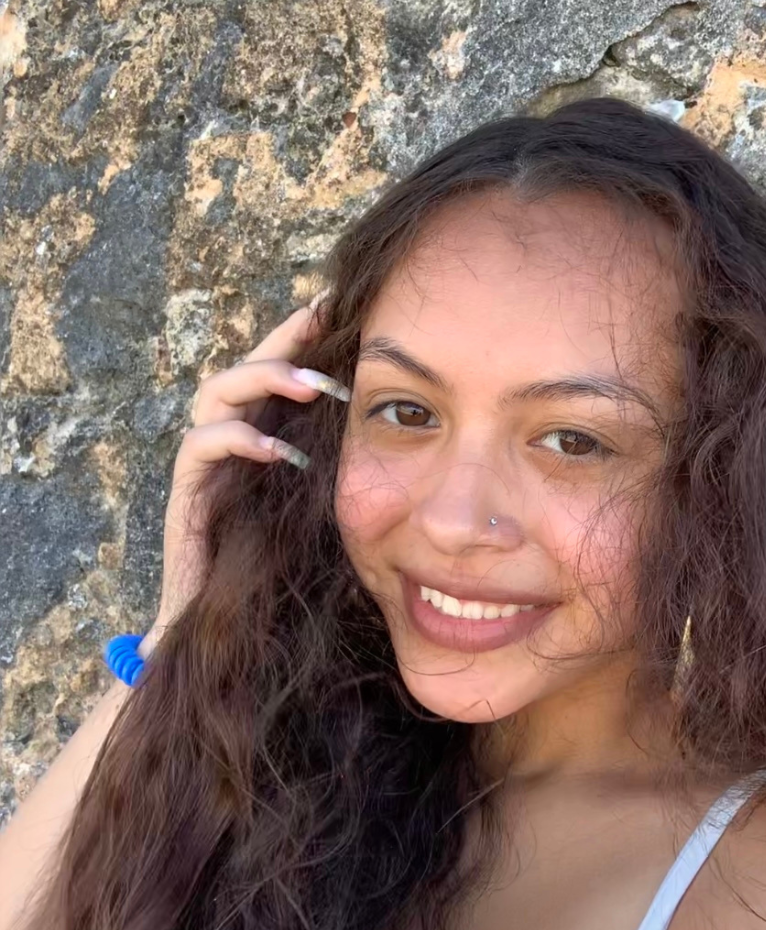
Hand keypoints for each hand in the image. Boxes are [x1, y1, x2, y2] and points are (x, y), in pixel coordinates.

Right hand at [138, 293, 348, 658]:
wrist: (228, 626)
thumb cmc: (285, 568)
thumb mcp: (328, 511)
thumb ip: (350, 474)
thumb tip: (414, 444)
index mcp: (263, 437)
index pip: (280, 373)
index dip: (305, 336)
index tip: (342, 304)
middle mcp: (230, 441)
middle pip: (247, 369)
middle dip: (286, 339)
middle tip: (325, 315)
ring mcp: (206, 467)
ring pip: (216, 395)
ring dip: (263, 380)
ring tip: (314, 385)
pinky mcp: (188, 497)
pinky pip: (200, 451)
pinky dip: (239, 443)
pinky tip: (278, 450)